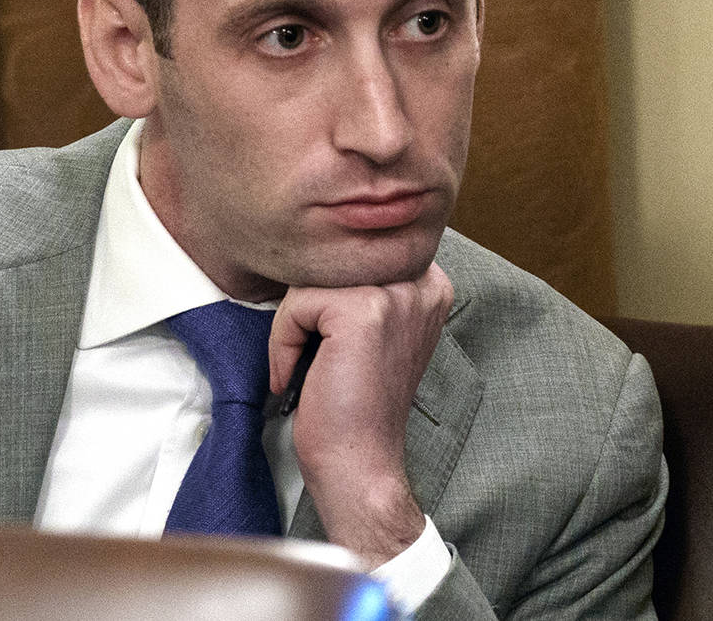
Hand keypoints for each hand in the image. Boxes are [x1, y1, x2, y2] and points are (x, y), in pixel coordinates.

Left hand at [268, 263, 453, 567]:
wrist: (360, 463)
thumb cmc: (358, 405)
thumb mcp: (377, 331)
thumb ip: (365, 286)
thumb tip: (319, 249)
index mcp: (429, 282)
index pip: (353, 251)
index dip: (327, 293)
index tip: (331, 343)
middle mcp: (422, 281)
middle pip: (332, 259)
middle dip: (308, 306)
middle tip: (313, 356)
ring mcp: (395, 294)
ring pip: (312, 278)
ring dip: (293, 326)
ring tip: (306, 367)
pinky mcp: (362, 311)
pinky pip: (297, 303)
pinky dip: (283, 341)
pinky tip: (298, 376)